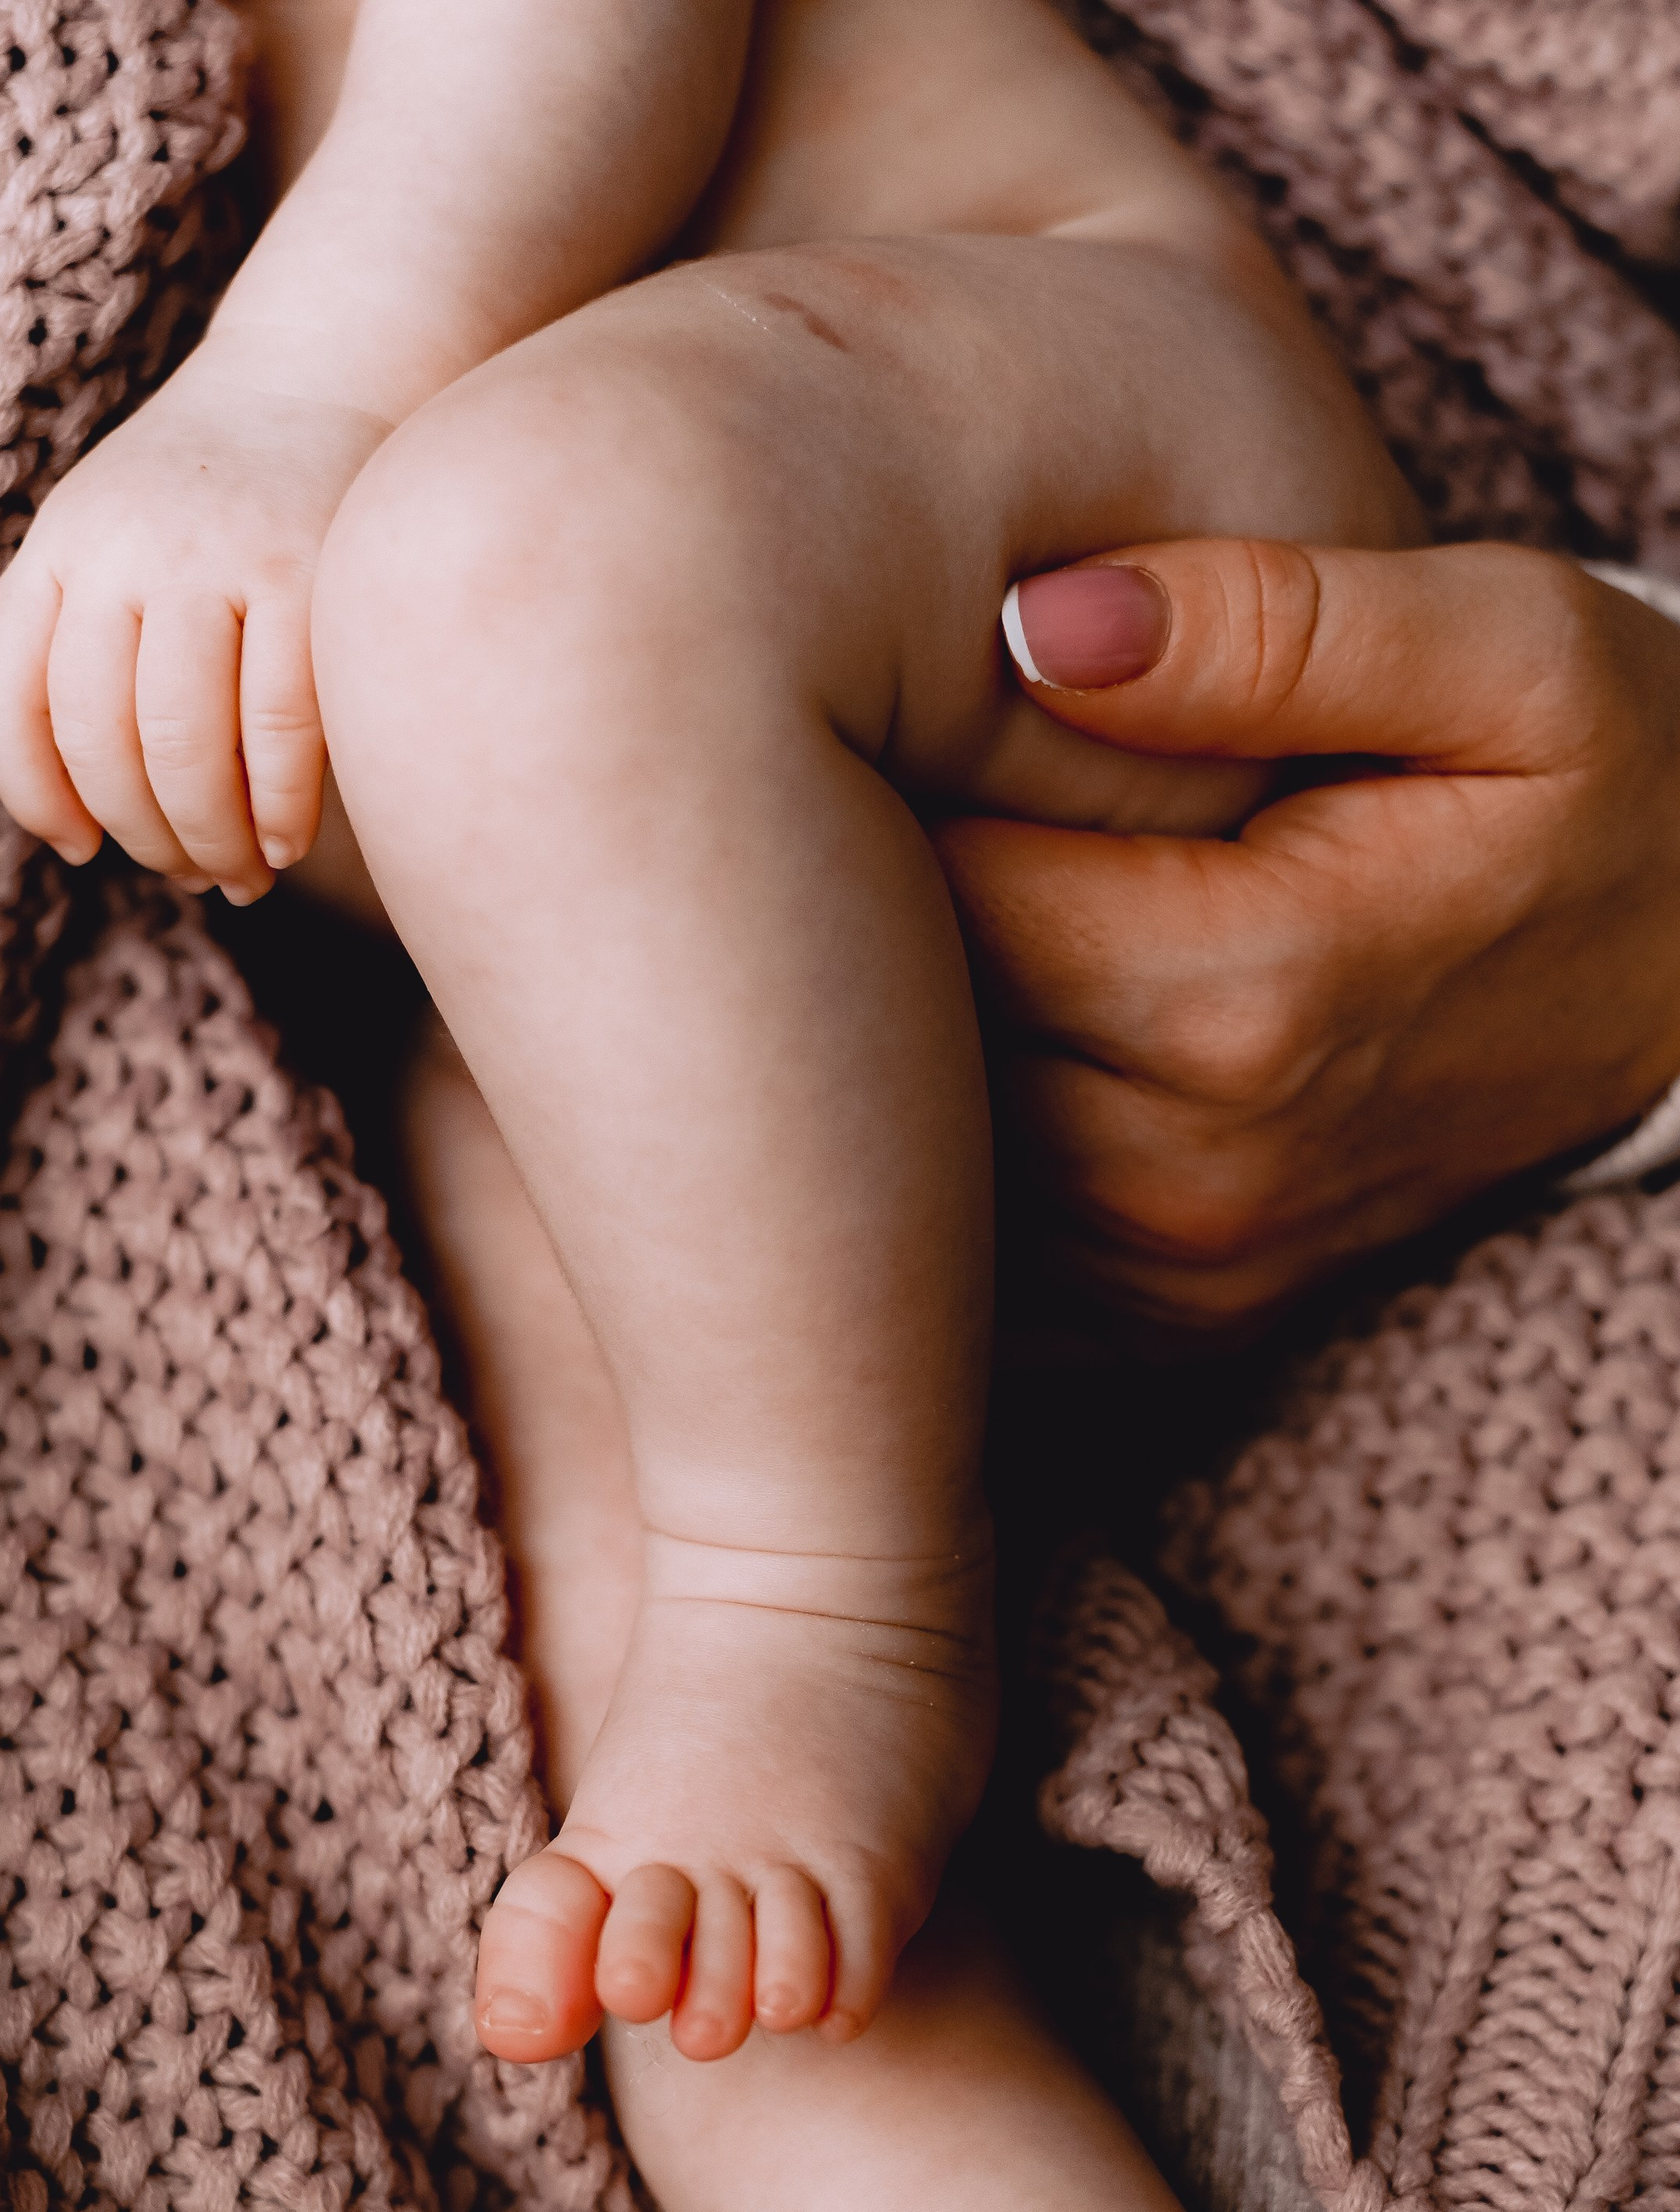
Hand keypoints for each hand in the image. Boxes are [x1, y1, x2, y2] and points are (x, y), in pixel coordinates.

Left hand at [0, 351, 390, 901]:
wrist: (330, 368)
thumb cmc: (223, 495)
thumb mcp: (119, 534)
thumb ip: (86, 635)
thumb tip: (84, 815)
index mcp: (62, 542)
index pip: (9, 693)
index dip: (34, 793)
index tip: (77, 848)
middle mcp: (123, 545)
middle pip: (100, 738)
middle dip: (143, 835)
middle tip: (187, 873)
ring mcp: (215, 557)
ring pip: (181, 745)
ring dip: (208, 838)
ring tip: (238, 875)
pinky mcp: (308, 575)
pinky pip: (277, 729)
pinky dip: (277, 808)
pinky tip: (285, 842)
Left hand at [940, 539, 1679, 1333]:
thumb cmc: (1618, 791)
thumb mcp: (1506, 654)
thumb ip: (1271, 623)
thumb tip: (1031, 623)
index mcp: (1244, 996)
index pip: (938, 892)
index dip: (891, 783)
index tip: (902, 699)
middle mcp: (1186, 1168)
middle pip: (904, 1035)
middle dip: (878, 914)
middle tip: (896, 785)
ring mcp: (1174, 1267)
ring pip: (921, 1144)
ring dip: (904, 1034)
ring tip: (945, 904)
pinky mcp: (1166, 1316)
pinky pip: (980, 1239)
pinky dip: (954, 1142)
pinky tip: (987, 1033)